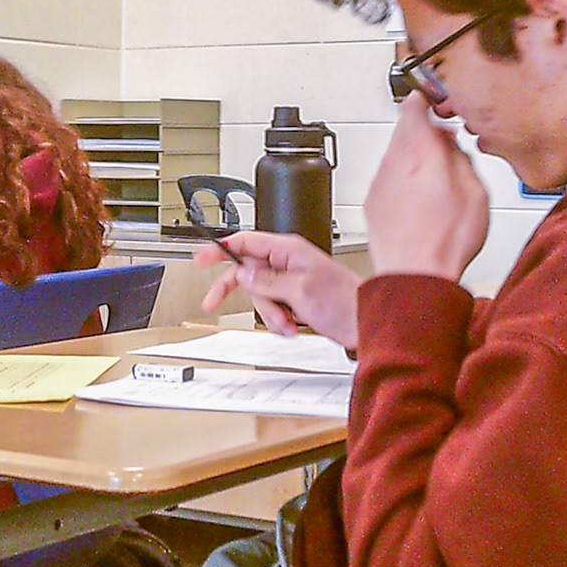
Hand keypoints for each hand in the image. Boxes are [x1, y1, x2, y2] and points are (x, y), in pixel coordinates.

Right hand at [198, 232, 361, 348]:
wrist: (366, 322)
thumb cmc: (345, 301)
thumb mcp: (299, 289)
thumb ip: (267, 279)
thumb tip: (243, 272)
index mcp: (288, 250)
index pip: (245, 241)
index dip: (220, 248)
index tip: (201, 258)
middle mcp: (288, 262)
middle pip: (247, 271)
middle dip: (241, 292)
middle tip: (214, 301)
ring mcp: (291, 280)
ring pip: (259, 294)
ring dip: (269, 313)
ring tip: (287, 322)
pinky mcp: (296, 297)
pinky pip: (273, 307)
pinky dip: (278, 320)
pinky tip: (292, 325)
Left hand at [363, 93, 489, 279]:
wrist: (415, 277)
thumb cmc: (446, 241)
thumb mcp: (477, 192)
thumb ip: (461, 157)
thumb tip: (451, 143)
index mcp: (421, 153)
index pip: (414, 105)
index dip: (427, 99)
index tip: (436, 100)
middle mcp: (395, 162)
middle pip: (404, 129)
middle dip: (425, 132)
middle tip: (445, 147)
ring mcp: (379, 181)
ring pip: (395, 153)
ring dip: (414, 158)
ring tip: (437, 182)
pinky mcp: (372, 201)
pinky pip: (388, 177)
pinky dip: (403, 180)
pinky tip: (421, 201)